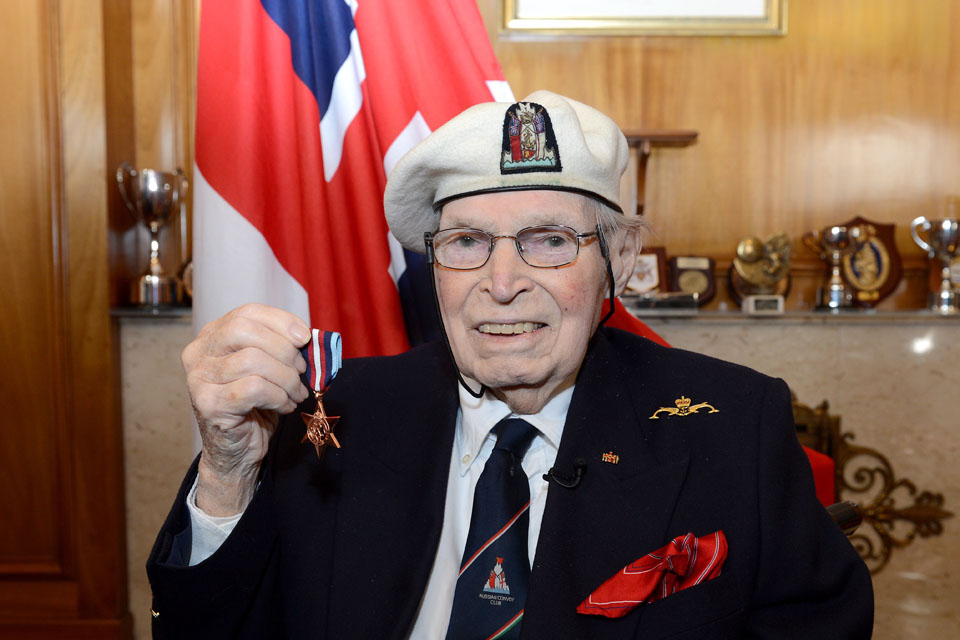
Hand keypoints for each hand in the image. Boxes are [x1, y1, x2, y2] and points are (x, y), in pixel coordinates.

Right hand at [183, 303, 309, 514]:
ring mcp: (199, 379)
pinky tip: (284, 406)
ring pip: (253, 360)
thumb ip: (280, 346)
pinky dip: (278, 396)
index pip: (247, 313)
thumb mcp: (268, 367)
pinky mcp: (208, 404)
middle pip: (245, 330)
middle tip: (301, 371)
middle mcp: (198, 354)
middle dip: (283, 349)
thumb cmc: (255, 405)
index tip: (304, 337)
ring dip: (286, 378)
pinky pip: (254, 388)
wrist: (237, 451)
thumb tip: (305, 335)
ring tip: (295, 393)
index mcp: (211, 337)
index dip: (280, 321)